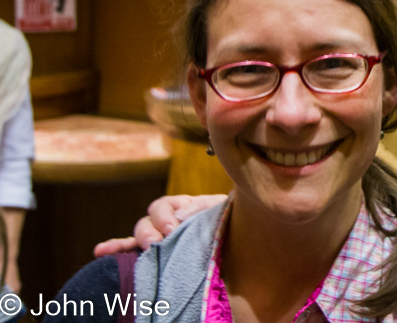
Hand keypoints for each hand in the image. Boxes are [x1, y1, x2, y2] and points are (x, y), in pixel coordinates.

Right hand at [93, 194, 226, 256]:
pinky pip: (131, 248)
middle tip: (159, 242)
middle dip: (151, 232)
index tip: (172, 228)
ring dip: (135, 241)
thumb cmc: (226, 218)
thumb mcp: (218, 207)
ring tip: (136, 248)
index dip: (166, 216)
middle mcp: (165, 219)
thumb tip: (178, 218)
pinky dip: (116, 248)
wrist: (236, 233)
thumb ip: (200, 208)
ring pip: (138, 234)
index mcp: (181, 205)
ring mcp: (157, 234)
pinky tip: (101, 251)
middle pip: (148, 220)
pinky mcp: (154, 251)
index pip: (165, 205)